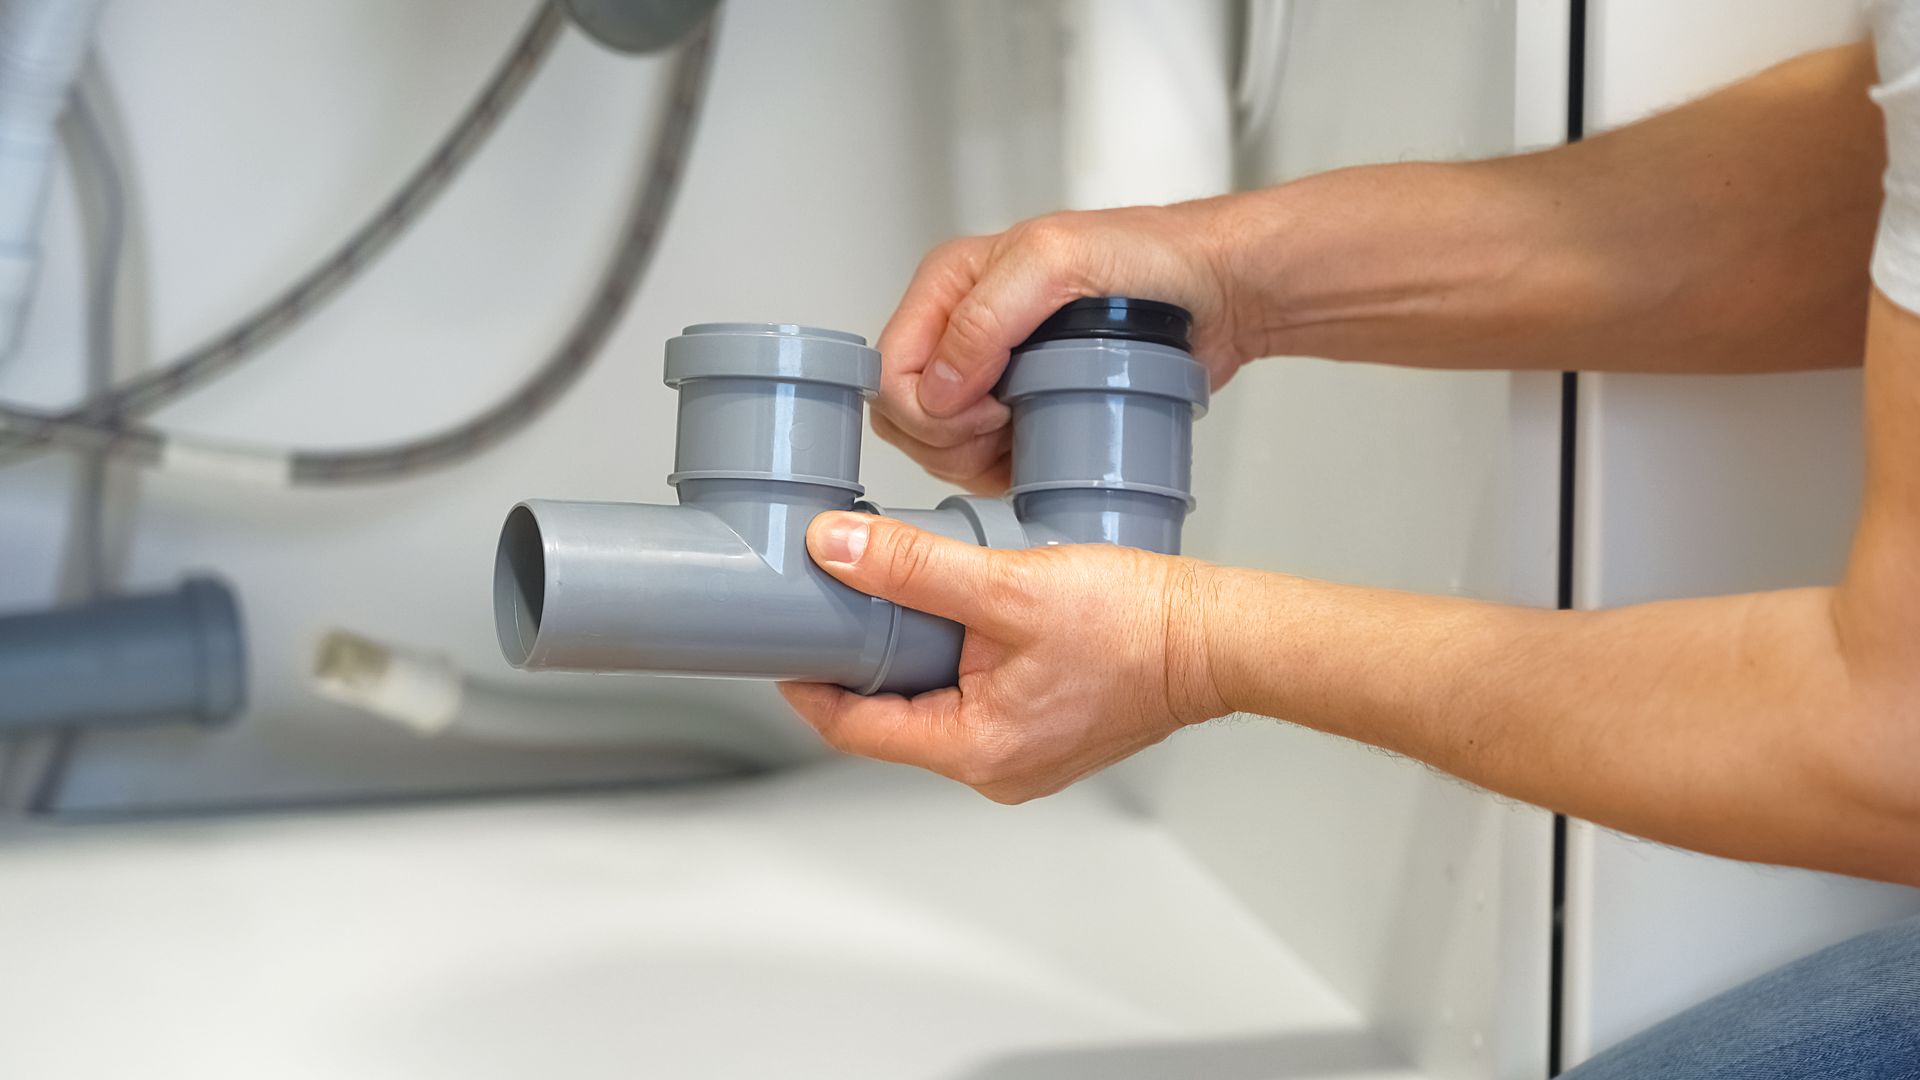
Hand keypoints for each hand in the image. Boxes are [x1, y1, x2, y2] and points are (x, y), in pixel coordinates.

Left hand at [778, 511, 1231, 802]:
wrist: (1218, 637)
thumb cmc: (1137, 624)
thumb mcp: (1007, 584)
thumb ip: (912, 567)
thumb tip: (834, 548)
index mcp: (975, 750)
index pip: (853, 728)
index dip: (805, 680)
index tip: (778, 635)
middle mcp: (994, 769)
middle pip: (890, 717)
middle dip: (858, 658)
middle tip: (834, 596)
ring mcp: (1021, 755)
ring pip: (932, 705)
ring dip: (908, 652)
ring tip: (895, 591)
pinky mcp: (1043, 731)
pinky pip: (973, 699)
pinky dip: (952, 658)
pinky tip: (956, 611)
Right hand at [872, 199, 1254, 494]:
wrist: (1213, 291)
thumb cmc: (1147, 258)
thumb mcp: (1055, 263)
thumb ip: (984, 318)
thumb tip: (937, 388)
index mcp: (949, 284)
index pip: (890, 369)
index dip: (927, 407)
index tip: (989, 407)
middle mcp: (959, 328)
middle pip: (904, 416)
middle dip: (947, 439)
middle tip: (1006, 426)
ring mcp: (989, 374)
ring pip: (937, 446)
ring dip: (975, 459)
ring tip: (1027, 434)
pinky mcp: (1020, 410)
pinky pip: (979, 461)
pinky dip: (999, 471)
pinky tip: (1035, 453)